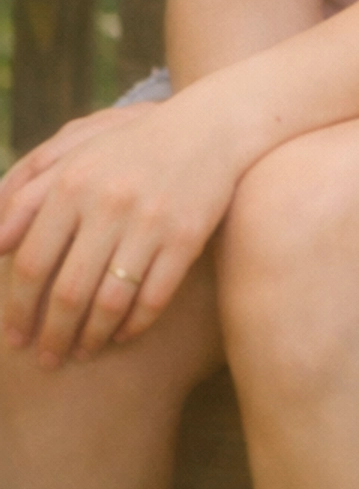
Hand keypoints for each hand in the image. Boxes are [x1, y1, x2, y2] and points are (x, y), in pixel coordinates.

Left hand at [0, 93, 242, 364]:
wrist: (208, 127)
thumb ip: (28, 191)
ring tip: (82, 353)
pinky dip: (133, 325)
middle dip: (53, 335)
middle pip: (68, 291)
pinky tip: (122, 334)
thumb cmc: (130, 145)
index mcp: (73, 184)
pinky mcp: (186, 236)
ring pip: (110, 302)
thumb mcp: (76, 153)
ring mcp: (150, 221)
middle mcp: (109, 202)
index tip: (15, 338)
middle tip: (47, 360)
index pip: (32, 263)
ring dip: (91, 338)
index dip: (18, 309)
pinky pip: (153, 298)